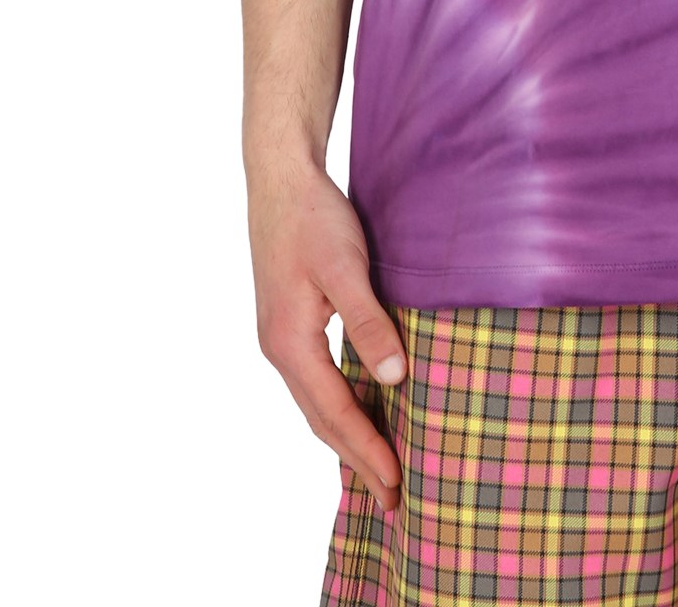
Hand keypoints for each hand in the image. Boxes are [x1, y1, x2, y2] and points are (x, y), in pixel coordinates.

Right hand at [248, 155, 408, 513]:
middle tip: (394, 498)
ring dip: (348, 437)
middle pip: (322, 418)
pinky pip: (317, 381)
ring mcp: (282, 338)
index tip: (397, 480)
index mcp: (289, 342)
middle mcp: (280, 349)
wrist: (281, 179)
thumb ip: (368, 322)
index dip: (367, 447)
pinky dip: (340, 406)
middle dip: (357, 458)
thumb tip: (394, 377)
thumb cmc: (314, 217)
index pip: (334, 411)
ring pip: (318, 402)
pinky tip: (362, 411)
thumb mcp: (346, 266)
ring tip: (379, 469)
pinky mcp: (291, 324)